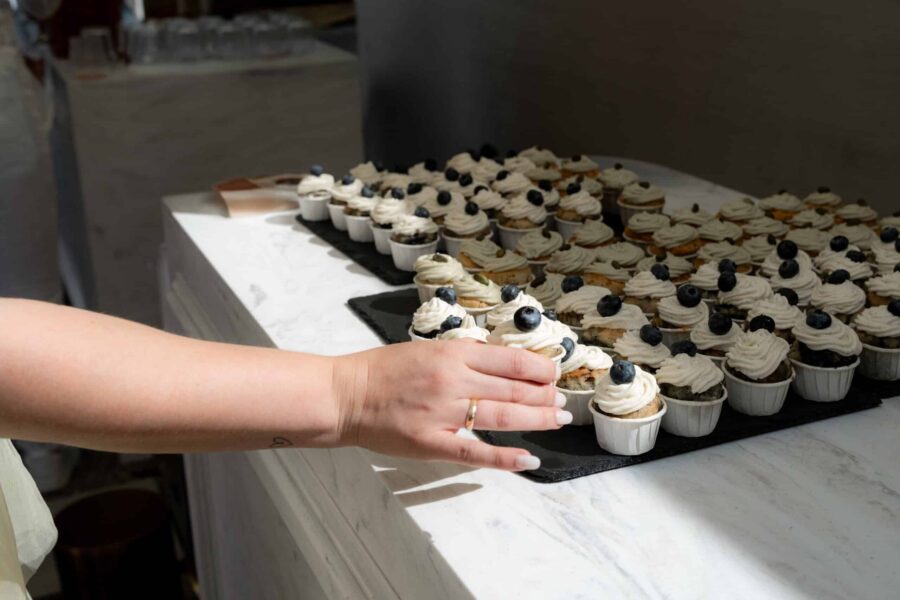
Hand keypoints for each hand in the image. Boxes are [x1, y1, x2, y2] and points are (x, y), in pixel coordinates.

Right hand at [333, 340, 569, 470]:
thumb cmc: (383, 370)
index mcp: (451, 354)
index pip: (508, 360)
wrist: (346, 394)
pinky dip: (505, 458)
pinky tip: (529, 460)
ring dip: (536, 419)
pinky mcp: (432, 443)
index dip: (537, 368)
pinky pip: (476, 452)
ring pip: (502, 417)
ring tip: (558, 419)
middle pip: (512, 389)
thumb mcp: (426, 349)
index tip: (553, 373)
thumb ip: (463, 357)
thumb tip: (502, 366)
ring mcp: (443, 414)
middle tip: (563, 400)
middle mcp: (452, 381)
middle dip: (544, 395)